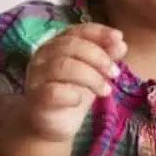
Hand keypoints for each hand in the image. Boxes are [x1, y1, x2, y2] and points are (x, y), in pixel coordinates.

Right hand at [22, 23, 125, 140]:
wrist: (54, 124)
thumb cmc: (74, 91)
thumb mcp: (95, 71)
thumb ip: (107, 56)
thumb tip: (121, 44)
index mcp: (57, 43)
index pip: (78, 30)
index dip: (99, 32)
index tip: (119, 38)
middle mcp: (43, 56)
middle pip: (71, 45)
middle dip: (98, 57)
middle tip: (115, 72)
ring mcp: (36, 77)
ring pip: (64, 66)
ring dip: (91, 77)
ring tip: (105, 90)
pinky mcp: (35, 99)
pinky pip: (52, 92)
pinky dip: (71, 94)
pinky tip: (80, 100)